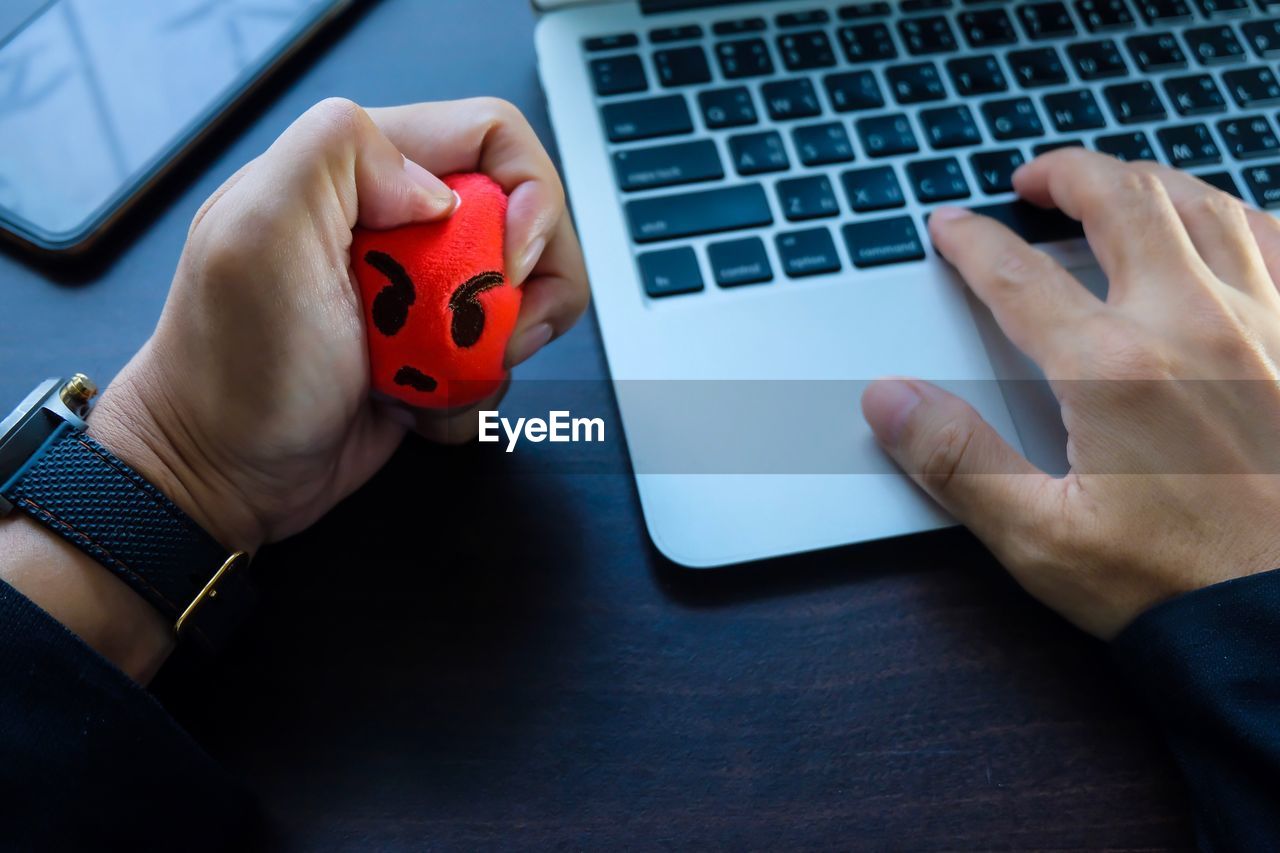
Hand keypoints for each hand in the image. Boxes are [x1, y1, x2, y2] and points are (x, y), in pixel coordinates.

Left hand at [0, 98, 586, 679]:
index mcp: (362, 171)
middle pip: (525, 221)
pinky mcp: (432, 350)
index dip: (526, 196)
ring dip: (494, 349)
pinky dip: (471, 393)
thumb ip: (338, 154)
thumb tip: (436, 189)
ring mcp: (421, 292)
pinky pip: (496, 360)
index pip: (493, 138)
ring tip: (431, 375)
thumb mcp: (258, 233)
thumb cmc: (229, 369)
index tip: (506, 263)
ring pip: (521, 297)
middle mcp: (400, 223)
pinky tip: (412, 404)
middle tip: (477, 332)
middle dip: (521, 287)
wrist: (222, 474)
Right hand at [861, 149, 1279, 638]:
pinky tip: (1224, 226)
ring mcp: (1268, 326)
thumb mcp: (1039, 539)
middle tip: (1032, 180)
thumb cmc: (1176, 589)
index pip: (1020, 275)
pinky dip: (1242, 217)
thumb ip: (954, 460)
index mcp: (1115, 370)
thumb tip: (887, 399)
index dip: (973, 242)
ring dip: (1149, 182)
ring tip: (1117, 189)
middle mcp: (1195, 326)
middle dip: (1067, 173)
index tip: (949, 228)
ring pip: (1206, 204)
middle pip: (1123, 200)